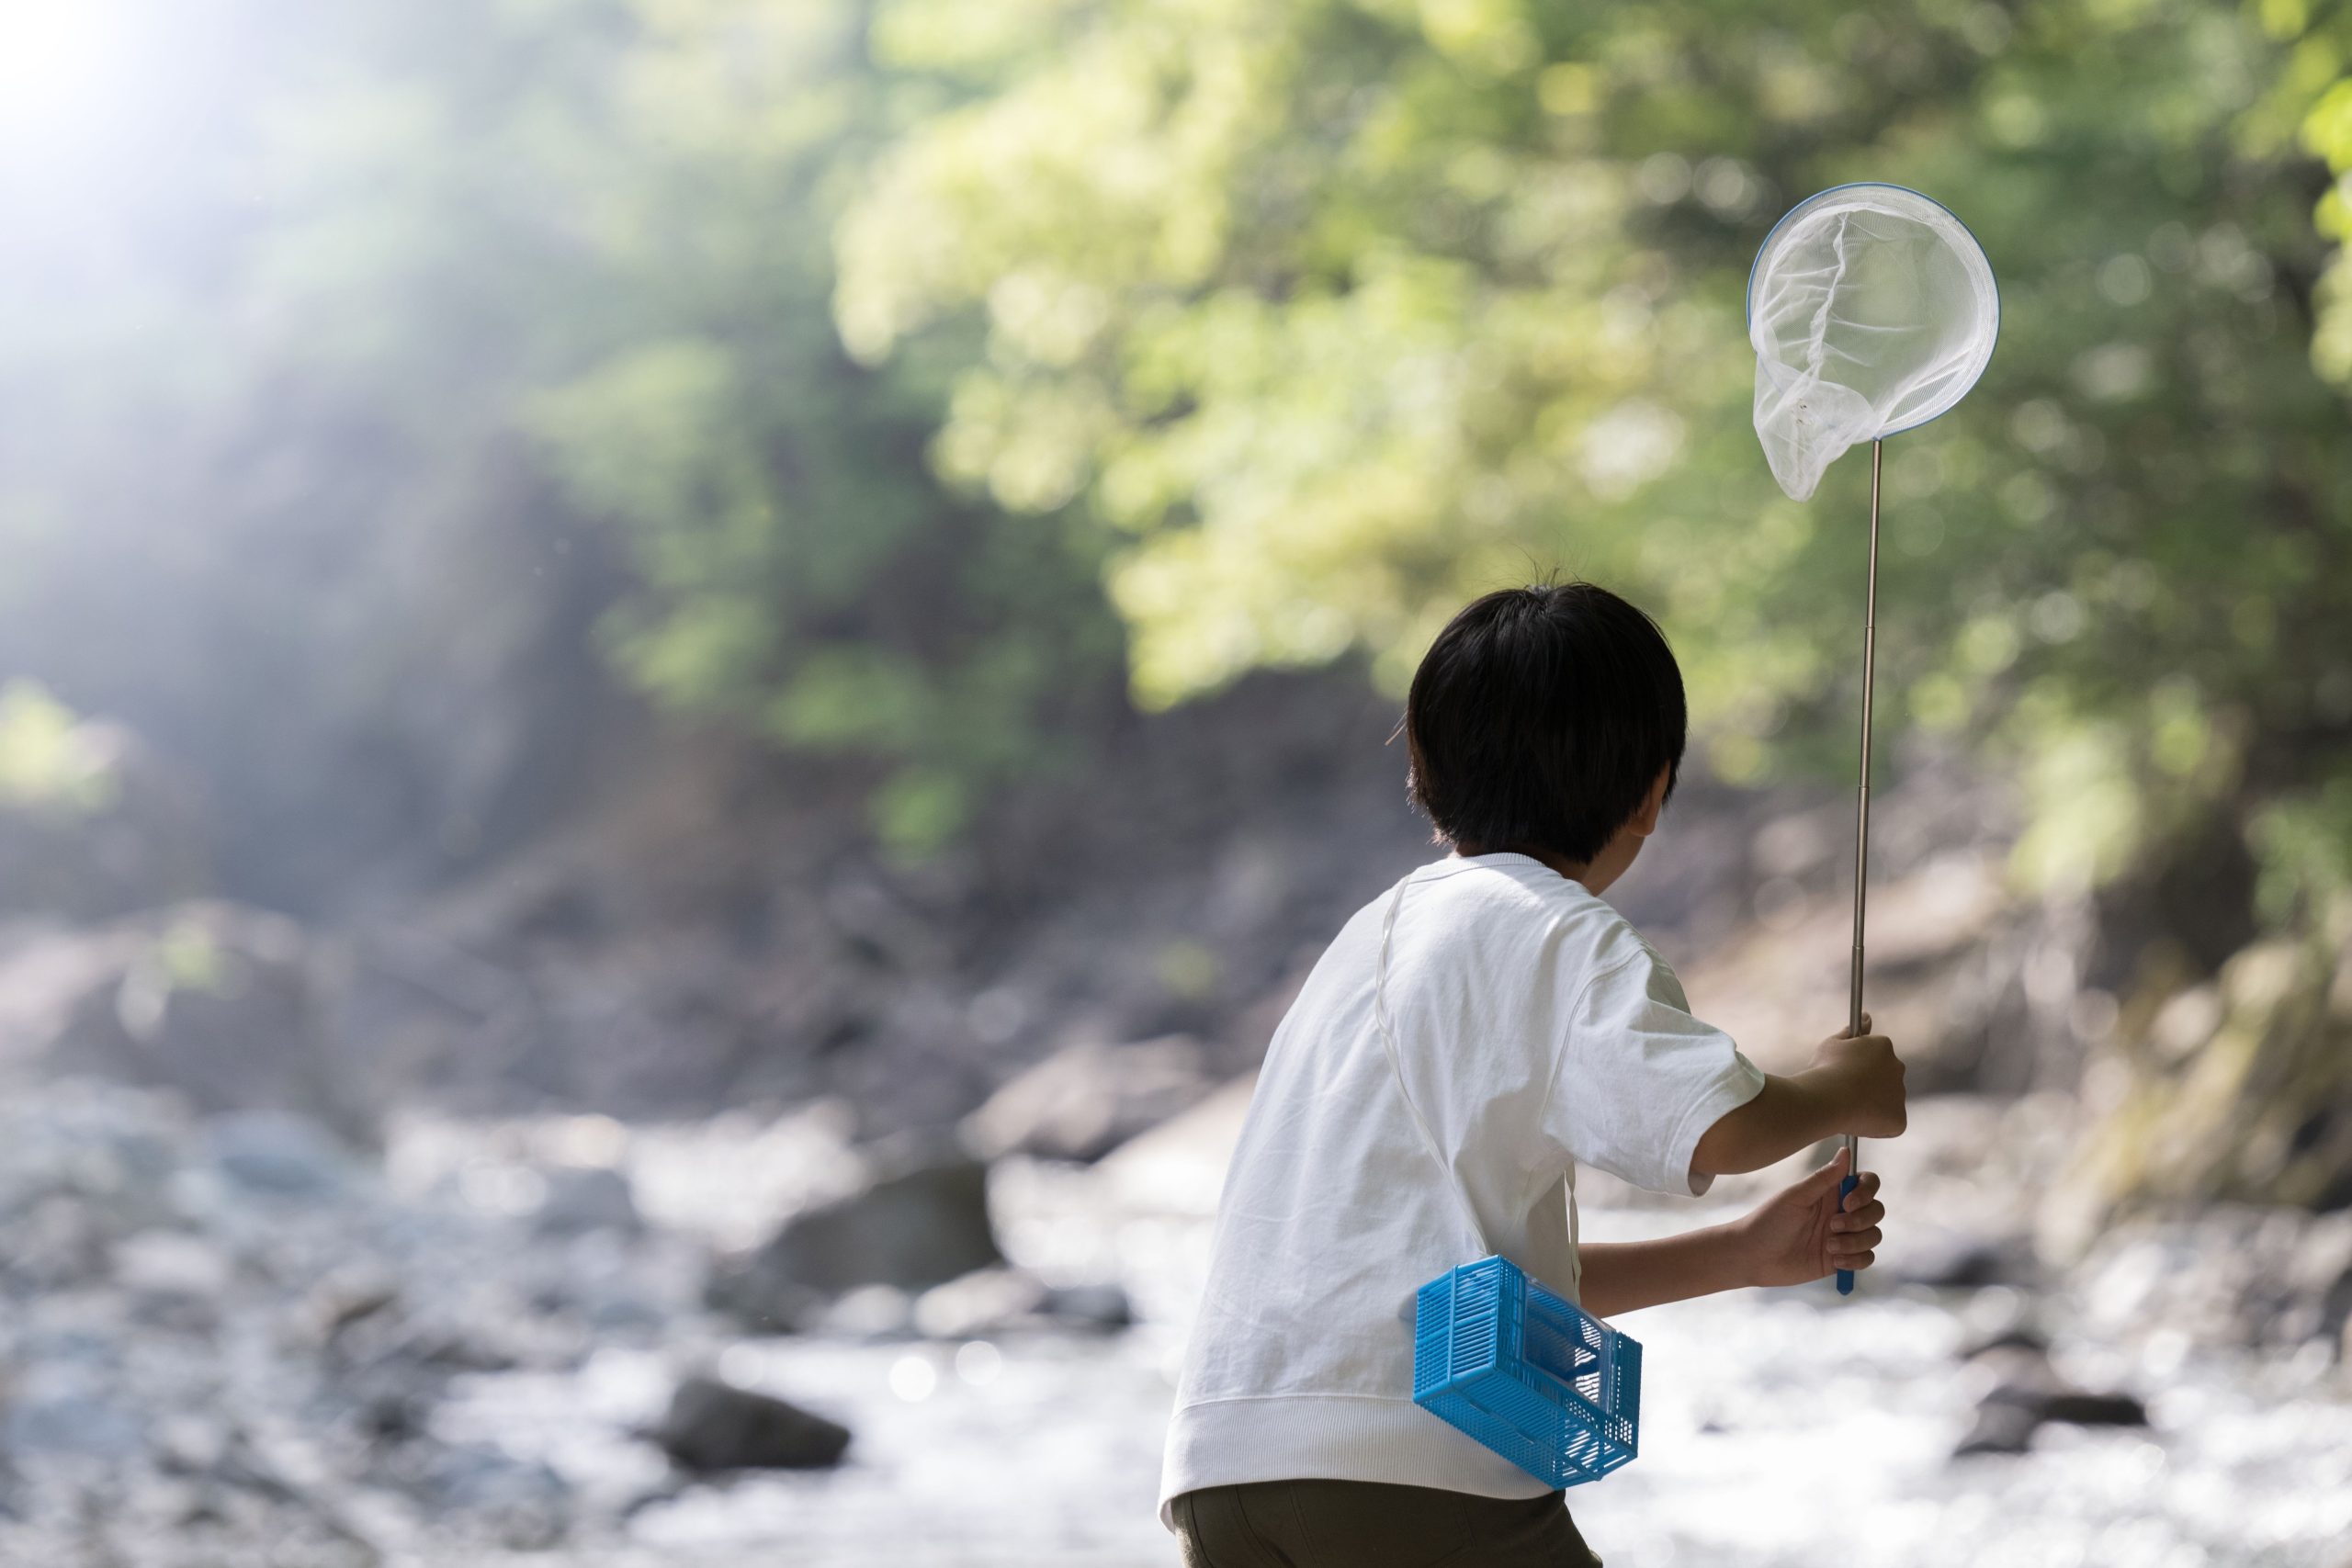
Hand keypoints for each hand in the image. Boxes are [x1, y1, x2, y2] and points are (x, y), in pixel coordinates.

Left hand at [1734, 1148, 1883, 1287]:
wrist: (1754, 1257)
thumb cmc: (1769, 1221)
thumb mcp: (1795, 1197)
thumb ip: (1824, 1178)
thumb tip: (1846, 1150)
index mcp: (1831, 1192)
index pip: (1866, 1183)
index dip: (1867, 1191)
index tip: (1848, 1202)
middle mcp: (1841, 1212)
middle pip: (1876, 1210)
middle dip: (1861, 1219)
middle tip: (1832, 1225)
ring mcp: (1843, 1236)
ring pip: (1874, 1235)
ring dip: (1855, 1242)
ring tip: (1829, 1246)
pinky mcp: (1841, 1259)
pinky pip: (1867, 1258)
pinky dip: (1856, 1260)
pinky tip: (1834, 1260)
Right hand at [1801, 1012, 1905, 1137]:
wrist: (1825, 1099)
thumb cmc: (1825, 1069)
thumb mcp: (1833, 1044)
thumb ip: (1852, 1031)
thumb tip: (1867, 1018)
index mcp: (1883, 1046)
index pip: (1876, 1055)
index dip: (1859, 1066)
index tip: (1845, 1073)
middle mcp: (1897, 1067)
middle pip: (1886, 1077)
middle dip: (1871, 1084)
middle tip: (1847, 1091)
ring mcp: (1900, 1094)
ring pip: (1888, 1100)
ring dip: (1874, 1103)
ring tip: (1849, 1108)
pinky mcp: (1899, 1119)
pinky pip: (1891, 1123)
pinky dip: (1878, 1125)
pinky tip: (1858, 1121)